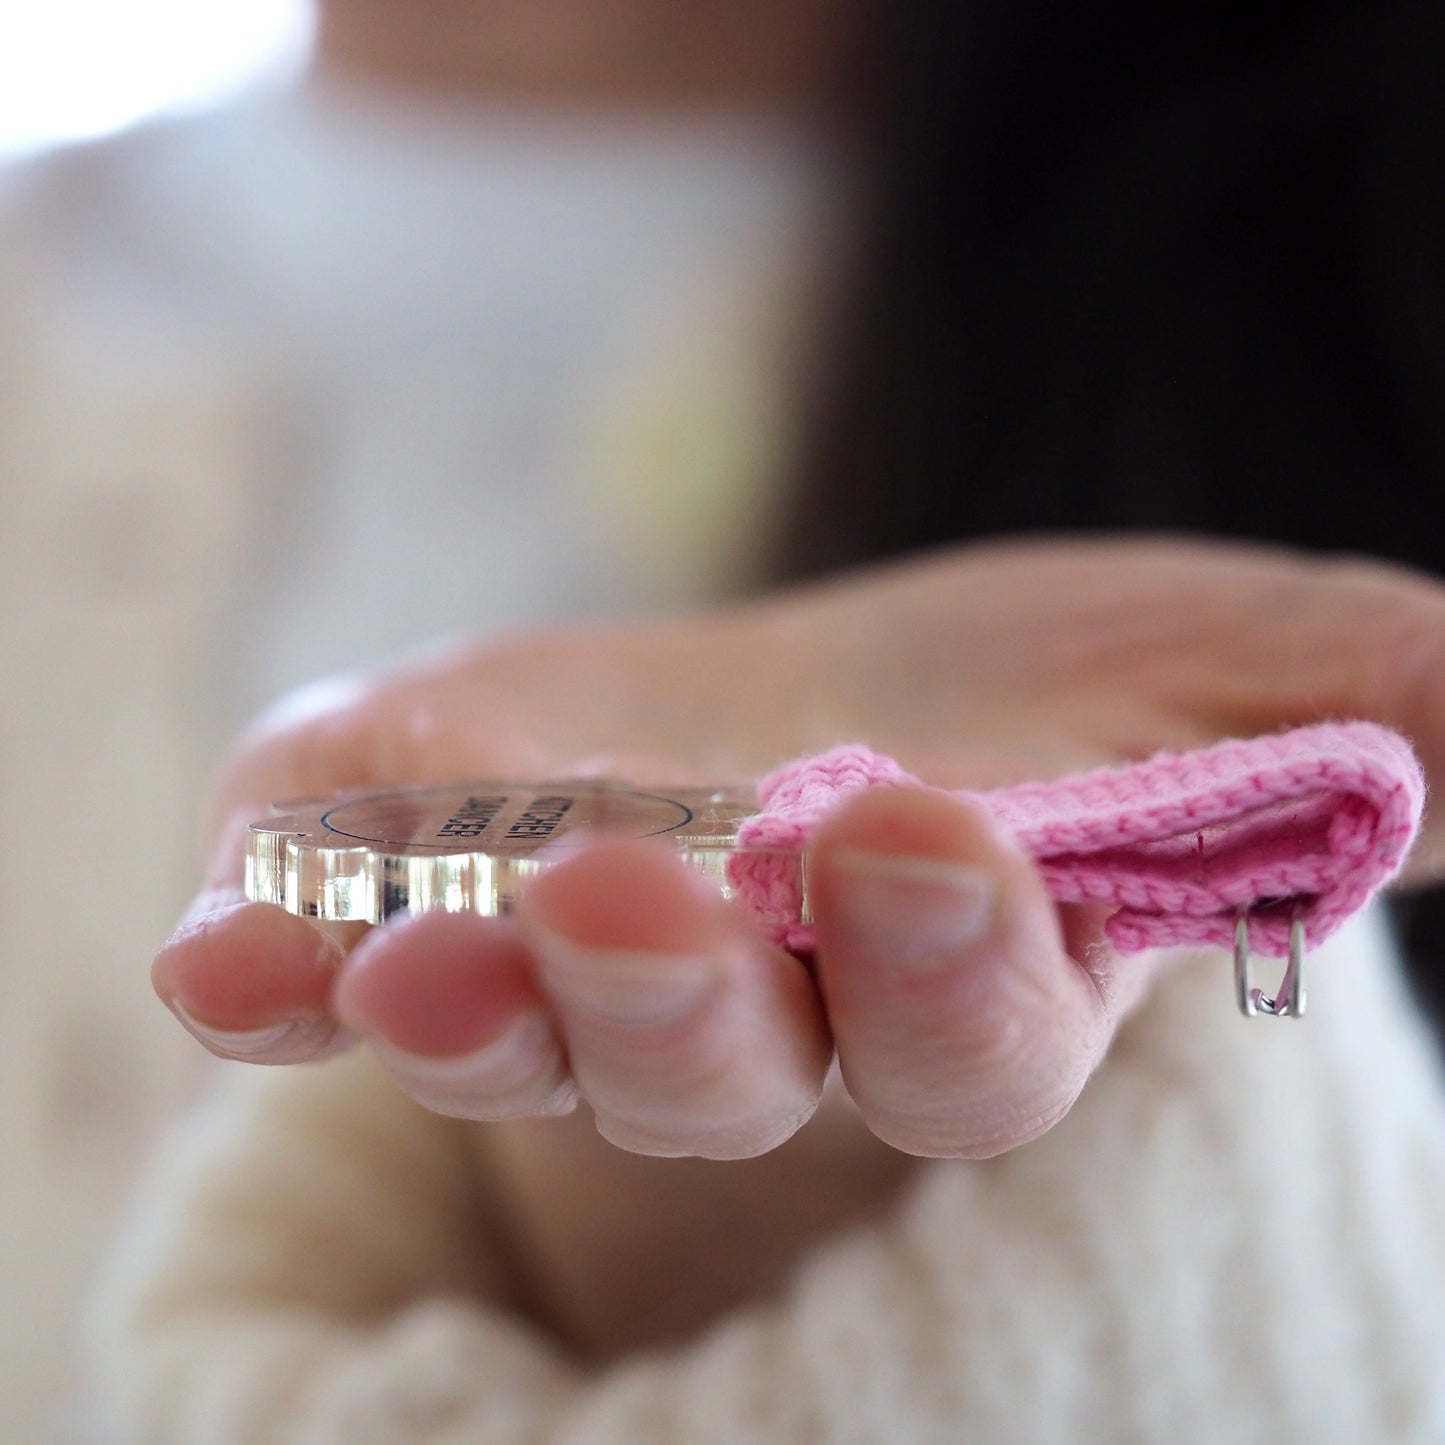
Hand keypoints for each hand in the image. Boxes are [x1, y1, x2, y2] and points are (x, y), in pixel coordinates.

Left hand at [153, 537, 1444, 1160]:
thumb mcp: (1235, 668)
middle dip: (686, 1000)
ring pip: (522, 1033)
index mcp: (960, 973)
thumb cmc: (1044, 701)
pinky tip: (216, 956)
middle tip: (635, 902)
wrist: (812, 710)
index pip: (967, 1025)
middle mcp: (760, 1010)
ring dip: (459, 1002)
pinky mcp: (430, 892)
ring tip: (404, 953)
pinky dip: (271, 960)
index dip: (949, 955)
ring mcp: (579, 962)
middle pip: (725, 1060)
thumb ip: (1375, 719)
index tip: (919, 834)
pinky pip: (334, 956)